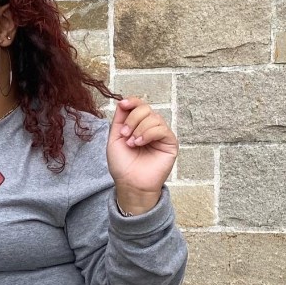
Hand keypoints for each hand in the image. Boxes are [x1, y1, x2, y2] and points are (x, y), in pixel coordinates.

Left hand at [106, 97, 177, 214]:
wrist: (129, 183)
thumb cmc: (122, 165)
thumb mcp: (115, 138)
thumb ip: (120, 120)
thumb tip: (123, 101)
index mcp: (138, 126)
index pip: (139, 106)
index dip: (132, 101)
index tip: (123, 104)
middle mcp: (150, 128)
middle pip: (146, 109)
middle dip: (132, 119)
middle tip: (125, 135)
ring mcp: (161, 135)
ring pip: (154, 118)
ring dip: (139, 128)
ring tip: (132, 143)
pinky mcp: (170, 143)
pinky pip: (162, 129)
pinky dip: (148, 133)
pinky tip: (139, 143)